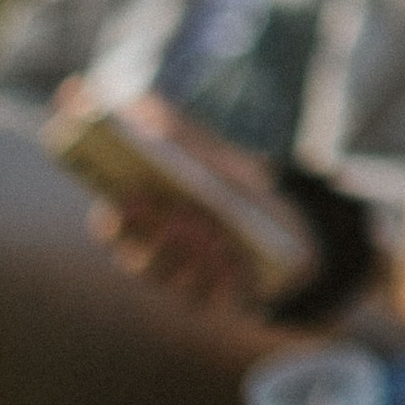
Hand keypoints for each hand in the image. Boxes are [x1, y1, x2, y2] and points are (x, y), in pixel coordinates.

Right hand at [56, 83, 315, 314]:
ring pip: (177, 282)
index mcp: (147, 228)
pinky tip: (231, 252)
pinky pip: (219, 299)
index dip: (114, 219)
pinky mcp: (227, 302)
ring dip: (187, 252)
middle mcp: (162, 263)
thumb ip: (174, 130)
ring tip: (204, 224)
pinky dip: (223, 275)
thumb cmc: (234, 185)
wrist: (290, 226)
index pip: (115, 230)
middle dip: (149, 236)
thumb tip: (134, 102)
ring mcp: (192, 287)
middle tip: (164, 209)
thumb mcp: (211, 152)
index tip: (122, 198)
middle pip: (140, 261)